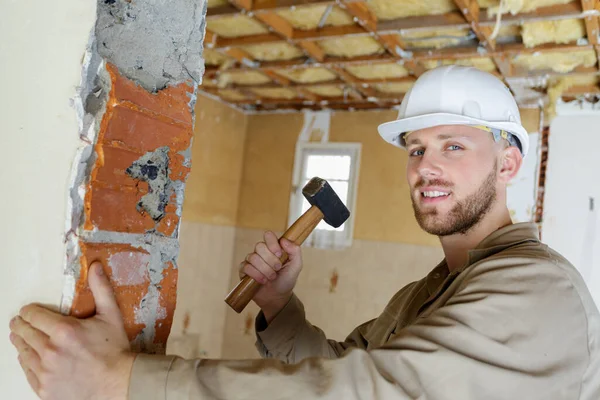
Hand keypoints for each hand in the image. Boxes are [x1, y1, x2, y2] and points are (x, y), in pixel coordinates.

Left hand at [9, 262, 134, 399]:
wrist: (118, 383)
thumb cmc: (115, 349)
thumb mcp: (111, 315)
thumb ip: (100, 289)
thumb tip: (95, 266)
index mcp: (64, 331)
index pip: (32, 315)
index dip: (29, 311)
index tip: (28, 311)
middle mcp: (50, 351)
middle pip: (24, 333)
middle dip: (21, 325)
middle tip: (20, 323)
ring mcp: (45, 372)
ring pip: (23, 352)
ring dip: (21, 343)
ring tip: (20, 338)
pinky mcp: (44, 388)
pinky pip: (27, 372)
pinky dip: (26, 362)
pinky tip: (28, 358)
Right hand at [240, 231, 302, 320]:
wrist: (277, 297)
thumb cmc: (286, 280)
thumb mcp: (296, 266)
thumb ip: (295, 251)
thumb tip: (284, 240)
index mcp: (273, 247)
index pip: (268, 235)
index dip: (272, 244)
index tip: (280, 255)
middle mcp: (261, 252)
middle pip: (259, 246)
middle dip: (270, 260)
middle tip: (277, 269)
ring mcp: (251, 260)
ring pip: (253, 257)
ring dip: (265, 269)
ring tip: (271, 277)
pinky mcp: (244, 270)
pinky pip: (245, 267)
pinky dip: (256, 274)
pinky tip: (262, 281)